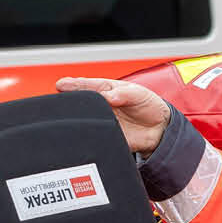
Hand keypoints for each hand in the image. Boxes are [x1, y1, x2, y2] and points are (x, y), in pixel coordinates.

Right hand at [54, 77, 170, 155]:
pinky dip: (88, 136)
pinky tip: (83, 134)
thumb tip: (109, 97)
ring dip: (78, 119)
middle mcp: (101, 105)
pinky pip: (94, 137)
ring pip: (85, 120)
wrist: (160, 129)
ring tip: (69, 117)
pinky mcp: (107, 136)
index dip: (73, 85)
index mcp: (106, 90)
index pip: (87, 86)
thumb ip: (123, 94)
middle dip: (70, 101)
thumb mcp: (138, 94)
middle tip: (62, 101)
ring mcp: (102, 121)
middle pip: (81, 103)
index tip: (62, 85)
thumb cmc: (148, 105)